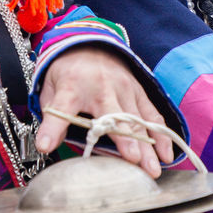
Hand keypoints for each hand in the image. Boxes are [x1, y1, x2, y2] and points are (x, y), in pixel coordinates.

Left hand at [36, 46, 171, 176]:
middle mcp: (101, 87)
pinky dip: (161, 134)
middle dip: (126, 139)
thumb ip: (51, 119)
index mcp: (71, 87)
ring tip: (153, 168)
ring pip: (138, 119)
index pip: (60, 108)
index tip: (46, 146)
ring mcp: (124, 88)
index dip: (54, 128)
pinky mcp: (138, 91)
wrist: (87, 44)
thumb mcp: (50, 90)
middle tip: (134, 161)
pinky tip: (166, 154)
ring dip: (148, 145)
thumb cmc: (68, 74)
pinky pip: (152, 114)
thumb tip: (46, 146)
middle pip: (114, 116)